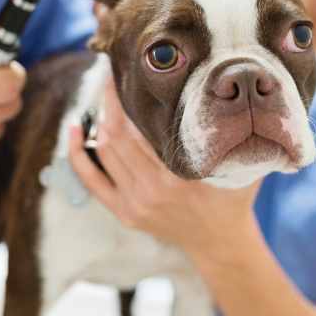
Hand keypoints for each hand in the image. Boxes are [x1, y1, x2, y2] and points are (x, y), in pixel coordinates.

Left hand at [68, 76, 260, 256]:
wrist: (221, 243)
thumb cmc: (233, 198)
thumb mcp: (242, 165)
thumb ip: (236, 135)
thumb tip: (232, 93)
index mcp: (178, 177)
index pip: (140, 128)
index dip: (127, 98)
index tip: (125, 72)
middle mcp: (152, 191)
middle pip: (116, 136)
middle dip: (109, 102)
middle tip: (111, 76)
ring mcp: (135, 204)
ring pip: (103, 152)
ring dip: (98, 120)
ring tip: (103, 95)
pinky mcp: (125, 213)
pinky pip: (91, 180)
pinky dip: (77, 154)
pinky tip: (73, 129)